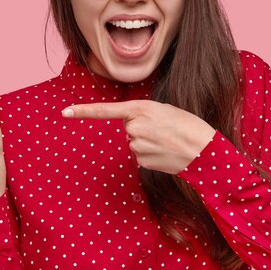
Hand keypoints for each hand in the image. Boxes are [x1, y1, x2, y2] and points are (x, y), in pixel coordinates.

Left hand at [61, 100, 215, 174]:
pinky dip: (151, 155)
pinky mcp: (143, 161)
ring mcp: (138, 145)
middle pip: (128, 127)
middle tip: (163, 129)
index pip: (106, 110)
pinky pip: (141, 156)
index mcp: (141, 109)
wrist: (205, 150)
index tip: (65, 112)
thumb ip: (143, 115)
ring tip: (167, 141)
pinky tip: (166, 153)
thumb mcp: (164, 110)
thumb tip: (131, 129)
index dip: (84, 111)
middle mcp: (135, 127)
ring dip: (148, 142)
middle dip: (142, 128)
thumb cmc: (187, 125)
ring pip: (134, 142)